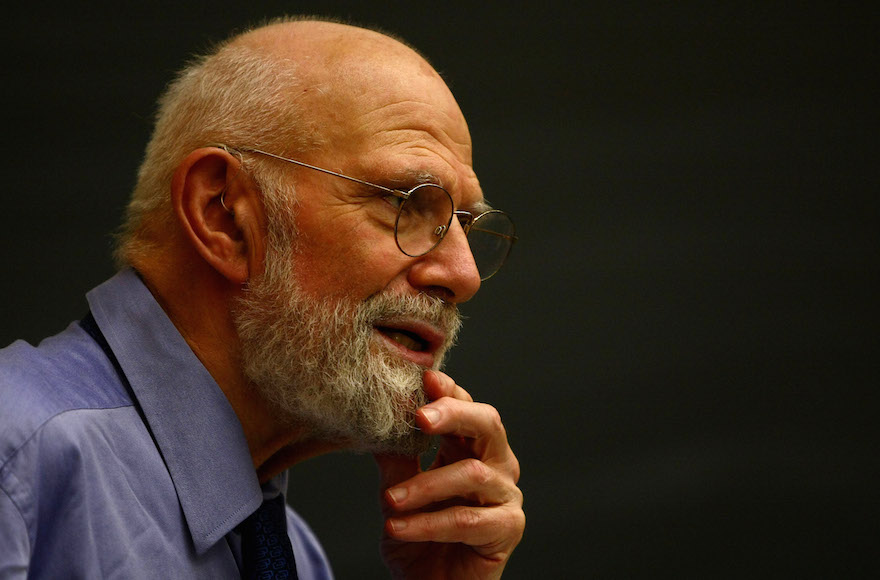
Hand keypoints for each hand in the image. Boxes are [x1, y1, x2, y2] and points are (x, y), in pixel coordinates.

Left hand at [374, 370, 524, 578]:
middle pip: (488, 424)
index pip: (466, 407)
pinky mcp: (507, 529)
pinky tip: (398, 528)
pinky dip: (428, 523)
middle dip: (454, 414)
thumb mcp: (397, 495)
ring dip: (425, 486)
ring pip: (472, 474)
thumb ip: (396, 461)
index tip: (424, 378)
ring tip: (390, 501)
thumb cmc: (418, 541)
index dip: (449, 391)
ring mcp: (506, 496)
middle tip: (420, 416)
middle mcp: (496, 466)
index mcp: (471, 449)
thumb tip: (375, 421)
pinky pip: (467, 519)